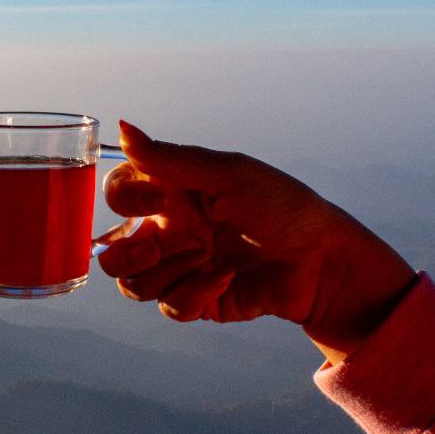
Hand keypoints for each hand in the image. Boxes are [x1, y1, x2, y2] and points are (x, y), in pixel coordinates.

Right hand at [98, 122, 415, 362]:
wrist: (322, 262)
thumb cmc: (282, 207)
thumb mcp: (226, 175)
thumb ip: (169, 158)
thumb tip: (122, 127)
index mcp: (174, 192)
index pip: (119, 193)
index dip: (123, 198)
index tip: (155, 201)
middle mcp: (172, 229)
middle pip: (112, 250)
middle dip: (126, 253)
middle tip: (157, 245)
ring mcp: (182, 267)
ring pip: (133, 284)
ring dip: (164, 274)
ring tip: (203, 260)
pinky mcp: (198, 300)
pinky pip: (171, 306)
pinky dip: (196, 294)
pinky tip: (226, 280)